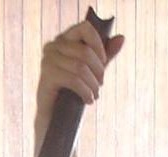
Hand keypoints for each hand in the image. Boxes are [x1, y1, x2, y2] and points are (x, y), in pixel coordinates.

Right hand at [35, 19, 124, 138]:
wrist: (56, 118)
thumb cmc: (74, 91)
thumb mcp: (93, 71)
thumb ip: (105, 55)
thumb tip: (121, 38)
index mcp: (64, 40)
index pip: (85, 28)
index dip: (99, 45)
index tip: (104, 63)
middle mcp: (52, 46)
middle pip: (85, 51)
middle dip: (98, 71)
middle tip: (100, 85)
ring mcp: (46, 61)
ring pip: (80, 67)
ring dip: (93, 85)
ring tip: (94, 95)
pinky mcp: (46, 77)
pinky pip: (73, 79)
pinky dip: (85, 91)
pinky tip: (88, 100)